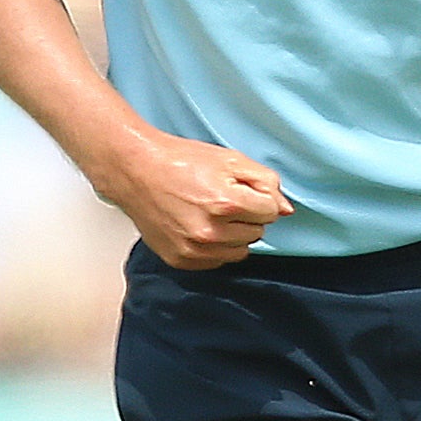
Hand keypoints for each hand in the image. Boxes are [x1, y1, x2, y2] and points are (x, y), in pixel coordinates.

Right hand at [101, 128, 292, 269]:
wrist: (136, 172)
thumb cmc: (180, 161)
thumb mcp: (229, 160)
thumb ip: (264, 182)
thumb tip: (285, 209)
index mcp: (226, 203)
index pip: (270, 212)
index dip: (259, 198)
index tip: (243, 190)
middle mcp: (211, 232)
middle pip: (257, 232)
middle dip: (247, 216)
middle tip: (223, 199)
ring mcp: (195, 249)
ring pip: (240, 251)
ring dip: (234, 234)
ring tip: (212, 214)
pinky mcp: (182, 260)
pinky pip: (217, 261)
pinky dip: (216, 247)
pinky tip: (200, 226)